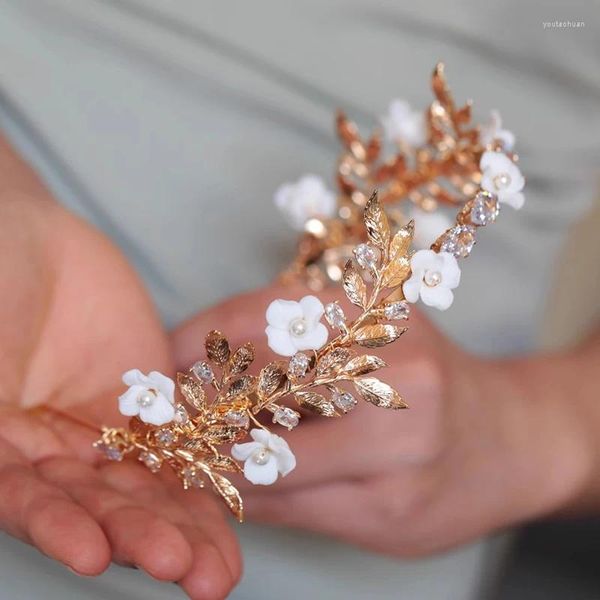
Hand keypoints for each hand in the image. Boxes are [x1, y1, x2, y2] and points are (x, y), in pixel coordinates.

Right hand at [0, 151, 240, 599]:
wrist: (32, 239)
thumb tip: (0, 480)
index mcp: (3, 452)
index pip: (30, 504)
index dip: (60, 530)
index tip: (94, 556)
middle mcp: (51, 455)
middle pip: (98, 506)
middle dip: (143, 538)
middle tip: (192, 574)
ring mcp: (103, 430)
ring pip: (146, 485)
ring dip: (183, 526)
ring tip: (219, 570)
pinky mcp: (151, 403)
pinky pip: (178, 443)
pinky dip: (199, 475)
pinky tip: (226, 507)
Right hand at [173, 282, 591, 556]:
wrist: (509, 434)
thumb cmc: (448, 490)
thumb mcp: (378, 525)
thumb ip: (290, 503)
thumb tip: (208, 479)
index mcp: (397, 448)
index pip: (270, 454)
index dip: (210, 458)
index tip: (168, 458)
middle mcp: (395, 372)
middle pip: (263, 375)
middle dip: (198, 392)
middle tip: (156, 407)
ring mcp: (391, 320)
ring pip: (269, 320)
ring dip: (212, 344)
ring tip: (178, 369)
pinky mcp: (380, 294)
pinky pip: (293, 299)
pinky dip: (246, 318)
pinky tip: (222, 342)